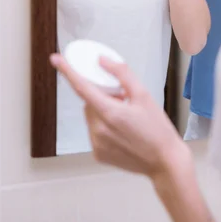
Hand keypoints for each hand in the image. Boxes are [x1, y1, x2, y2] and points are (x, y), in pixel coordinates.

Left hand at [50, 54, 189, 179]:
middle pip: (88, 102)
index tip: (55, 59)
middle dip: (101, 95)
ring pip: (91, 116)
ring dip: (101, 110)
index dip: (67, 71)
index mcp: (110, 113)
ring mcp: (96, 144)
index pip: (82, 87)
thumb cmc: (158, 129)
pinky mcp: (98, 154)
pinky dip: (103, 126)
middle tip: (122, 98)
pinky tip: (122, 131)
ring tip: (126, 117)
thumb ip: (122, 74)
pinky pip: (94, 131)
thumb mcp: (144, 95)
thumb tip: (102, 61)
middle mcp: (98, 130)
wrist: (165, 162)